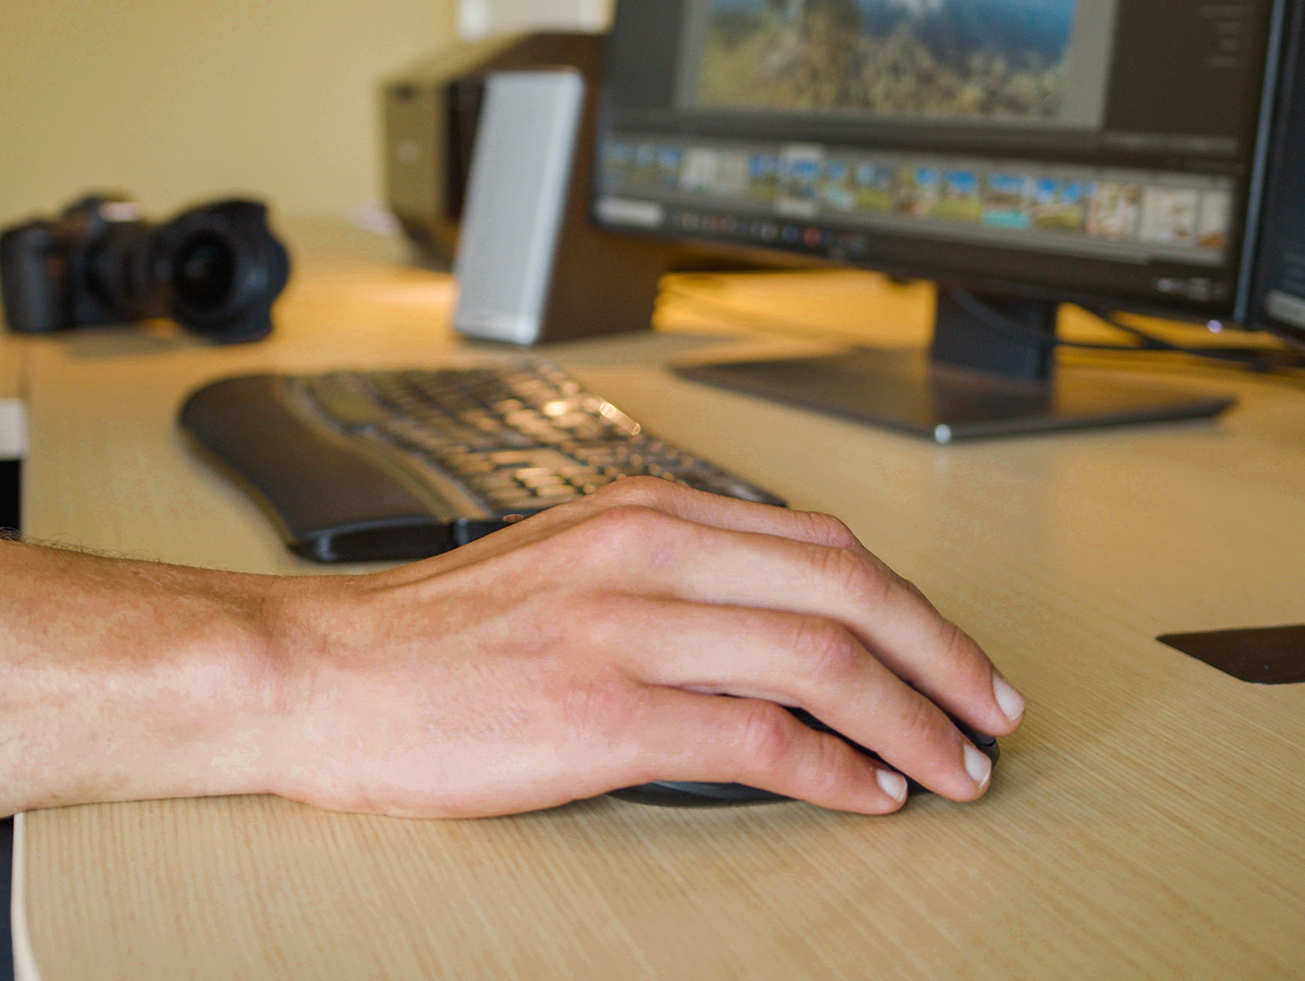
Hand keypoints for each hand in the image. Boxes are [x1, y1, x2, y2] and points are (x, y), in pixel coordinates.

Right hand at [251, 477, 1024, 816]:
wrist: (313, 674)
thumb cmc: (431, 637)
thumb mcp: (566, 565)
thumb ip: (672, 579)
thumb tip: (782, 631)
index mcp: (644, 513)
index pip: (823, 545)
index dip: (913, 606)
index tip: (956, 658)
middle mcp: (645, 555)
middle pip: (846, 591)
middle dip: (941, 658)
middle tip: (991, 712)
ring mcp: (623, 632)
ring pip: (819, 659)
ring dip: (910, 719)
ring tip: (952, 766)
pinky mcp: (597, 715)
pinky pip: (755, 737)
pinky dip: (831, 768)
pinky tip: (866, 791)